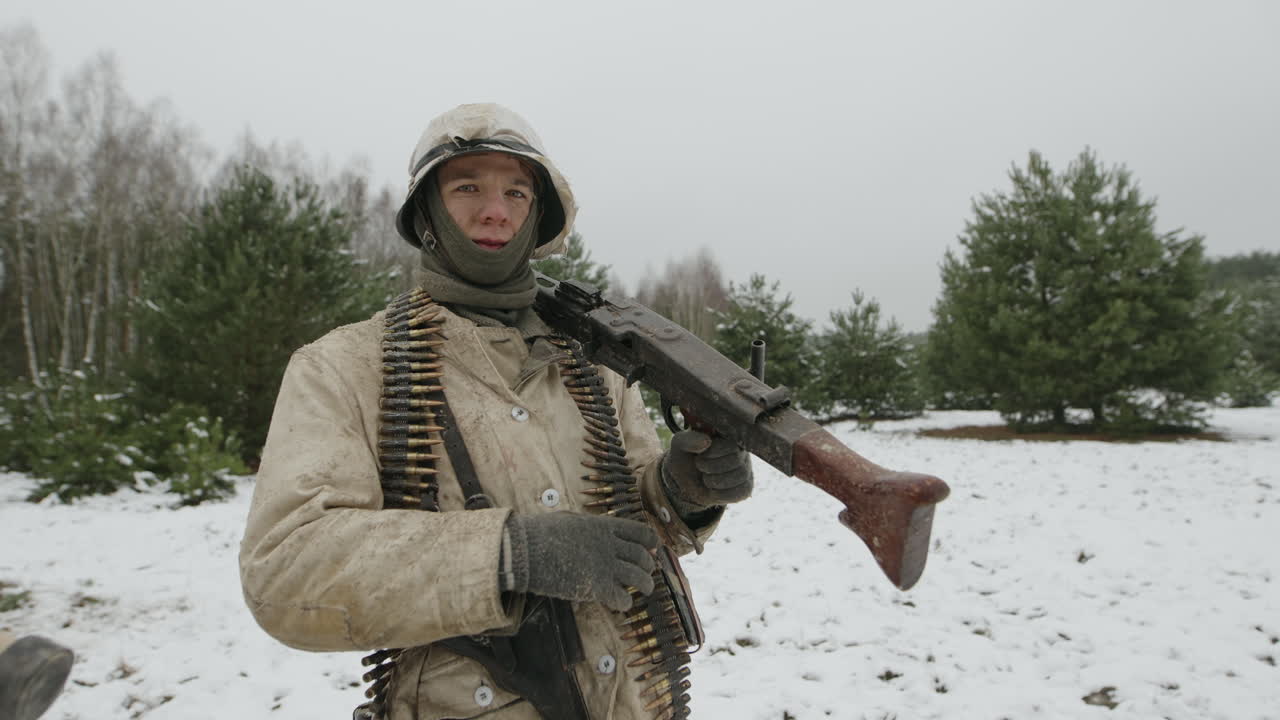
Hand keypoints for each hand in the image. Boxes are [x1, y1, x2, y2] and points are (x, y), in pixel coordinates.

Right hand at [505, 513, 657, 611]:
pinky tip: (621, 603)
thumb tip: (590, 527)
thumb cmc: (541, 533)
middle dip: (649, 565)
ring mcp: (605, 566)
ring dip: (646, 585)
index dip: (651, 542)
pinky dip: (625, 603)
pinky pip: (623, 598)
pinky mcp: (597, 587)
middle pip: (643, 556)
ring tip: (645, 590)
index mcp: (604, 527)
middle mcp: (610, 545)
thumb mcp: (569, 520)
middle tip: (647, 573)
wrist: (526, 550)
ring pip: (640, 578)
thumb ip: (586, 525)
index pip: (640, 532)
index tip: (653, 549)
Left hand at [661, 430, 752, 508]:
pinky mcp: (746, 487)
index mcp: (727, 435)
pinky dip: (722, 494)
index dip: (712, 453)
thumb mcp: (679, 445)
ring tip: (705, 478)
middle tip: (700, 466)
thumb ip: (689, 440)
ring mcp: (746, 468)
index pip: (730, 443)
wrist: (685, 482)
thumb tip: (707, 442)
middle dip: (711, 467)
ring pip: (740, 476)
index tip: (699, 456)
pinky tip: (713, 490)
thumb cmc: (685, 458)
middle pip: (736, 460)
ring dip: (715, 481)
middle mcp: (741, 450)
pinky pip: (742, 491)